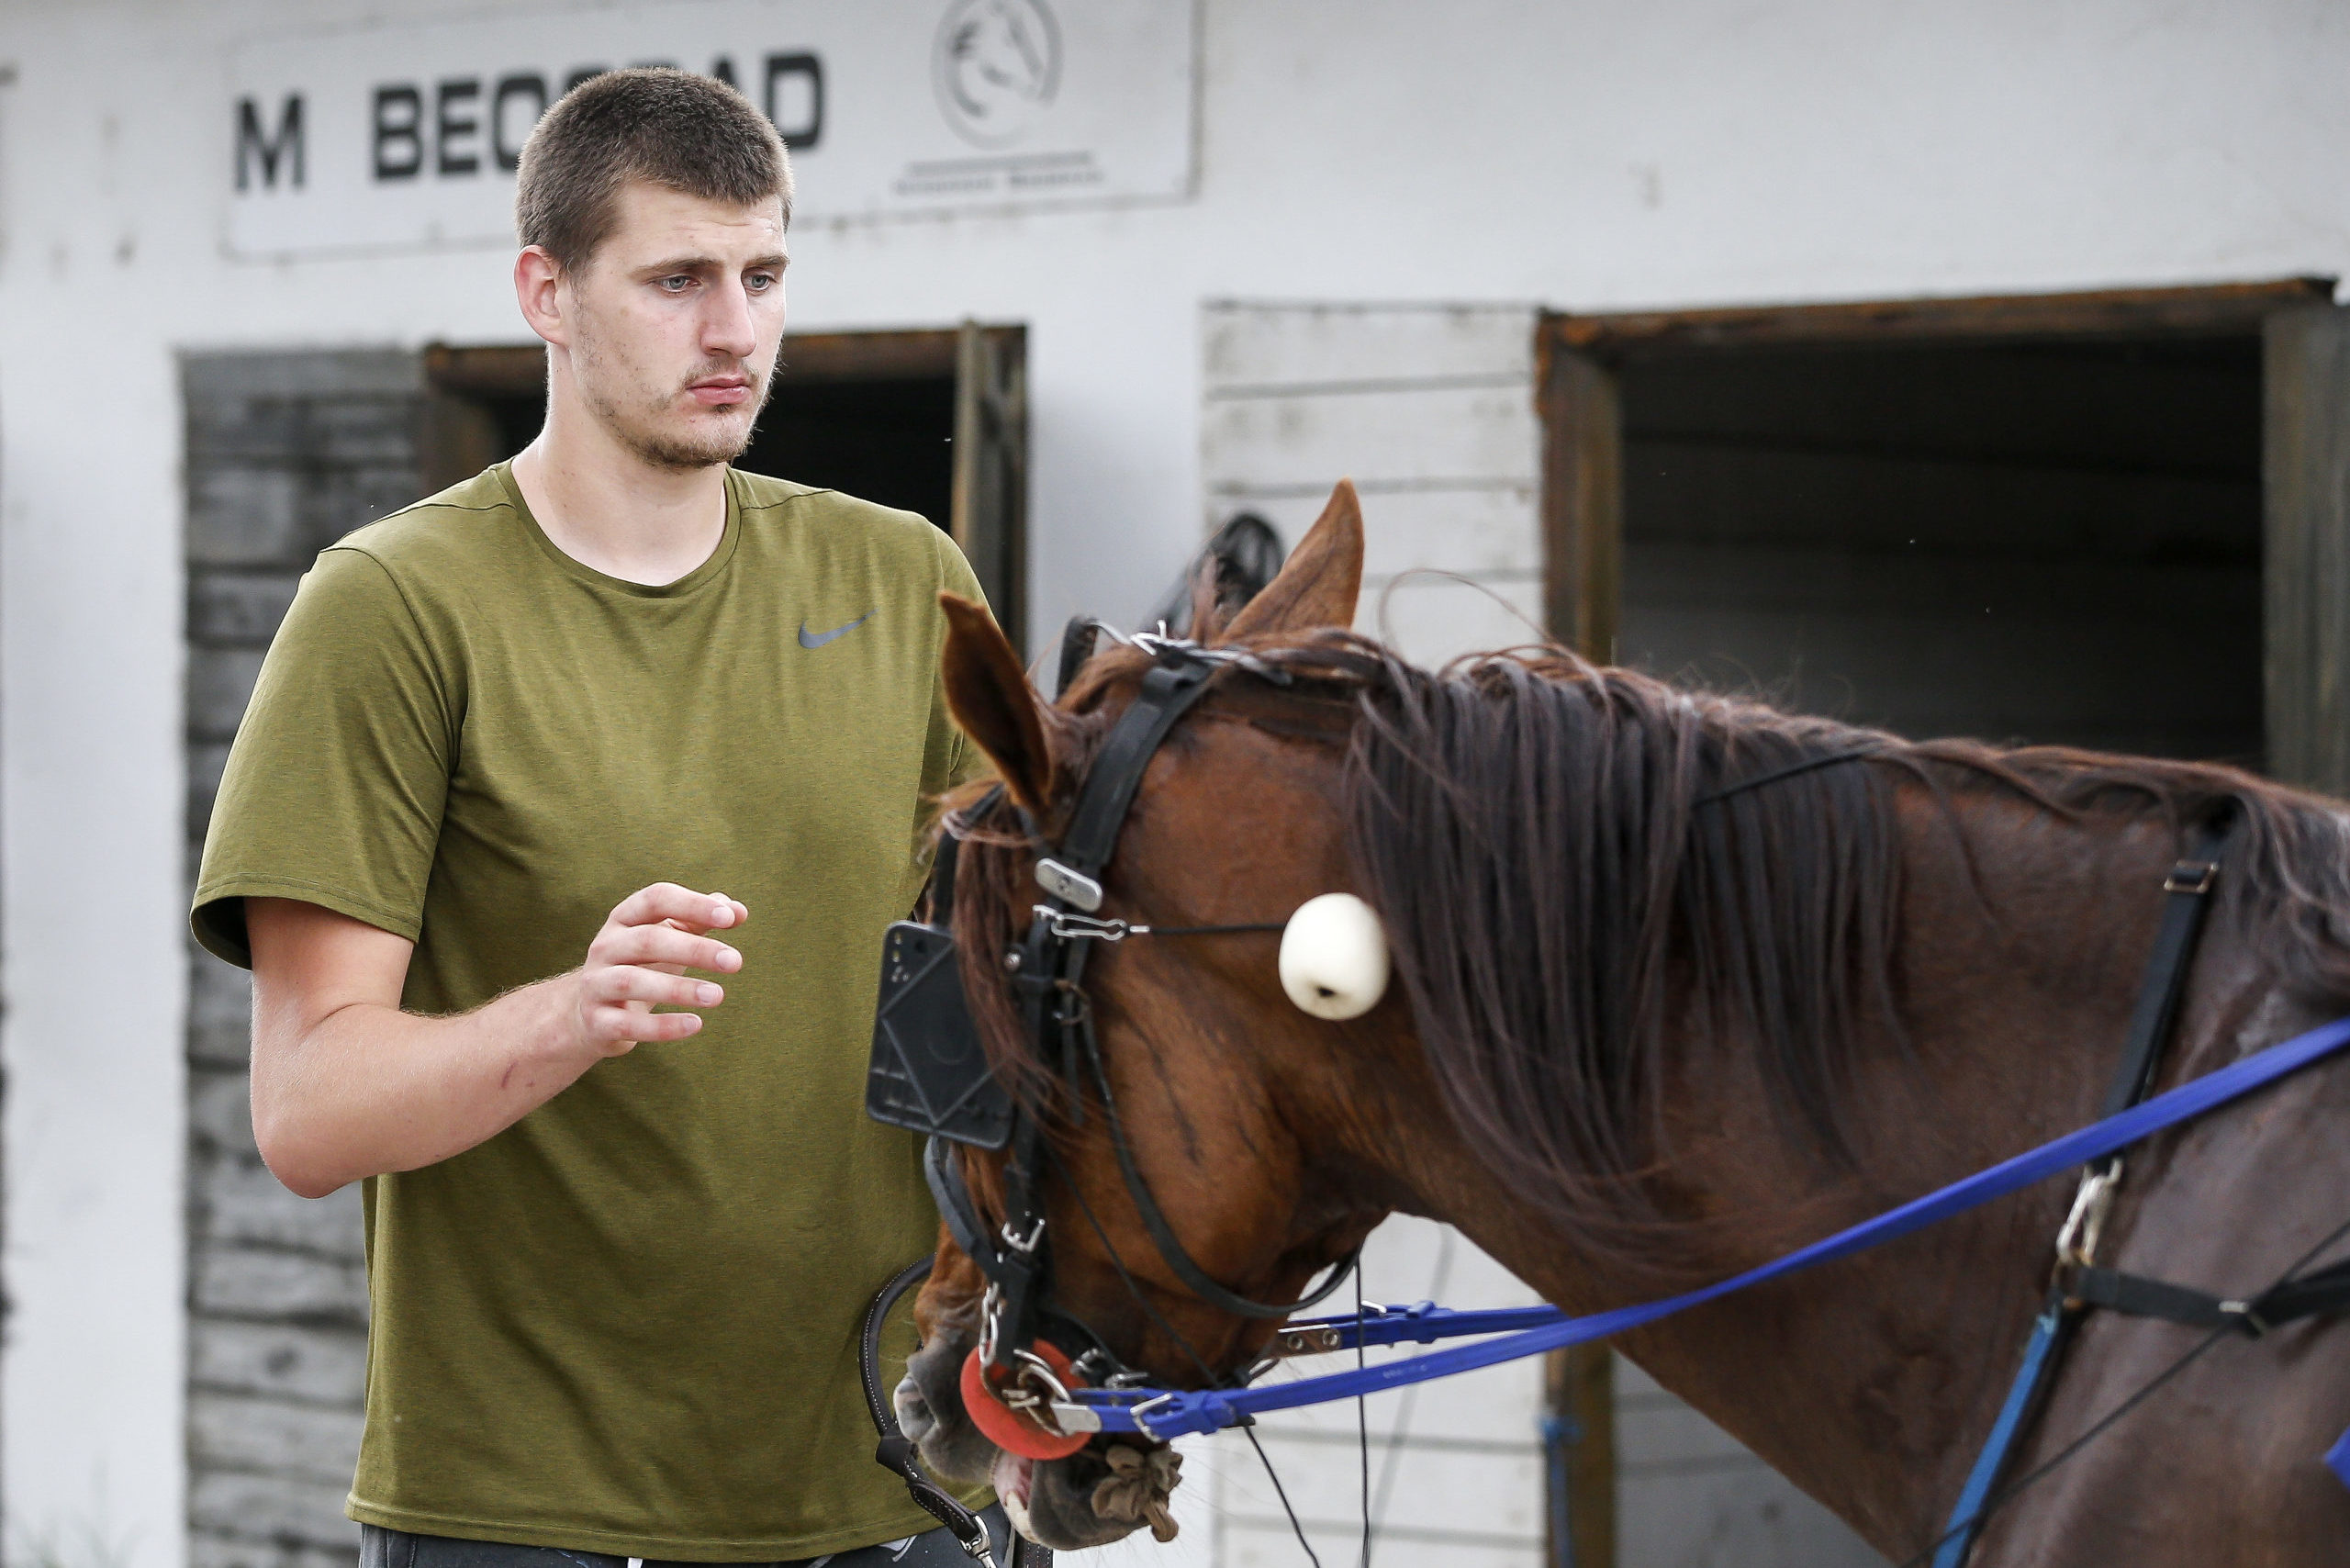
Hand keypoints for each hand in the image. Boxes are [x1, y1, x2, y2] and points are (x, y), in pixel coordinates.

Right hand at [571, 883, 747, 1054]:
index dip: (692, 905)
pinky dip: (662, 1026)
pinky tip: (695, 1024)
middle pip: (648, 940)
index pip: (656, 899)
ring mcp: (596, 984)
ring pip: (632, 982)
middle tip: (735, 962)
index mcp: (624, 918)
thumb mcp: (668, 938)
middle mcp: (605, 946)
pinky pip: (627, 1024)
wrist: (593, 1014)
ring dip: (678, 989)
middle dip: (694, 949)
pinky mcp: (597, 1022)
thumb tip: (739, 911)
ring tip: (718, 996)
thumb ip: (700, 921)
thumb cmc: (642, 966)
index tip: (730, 919)